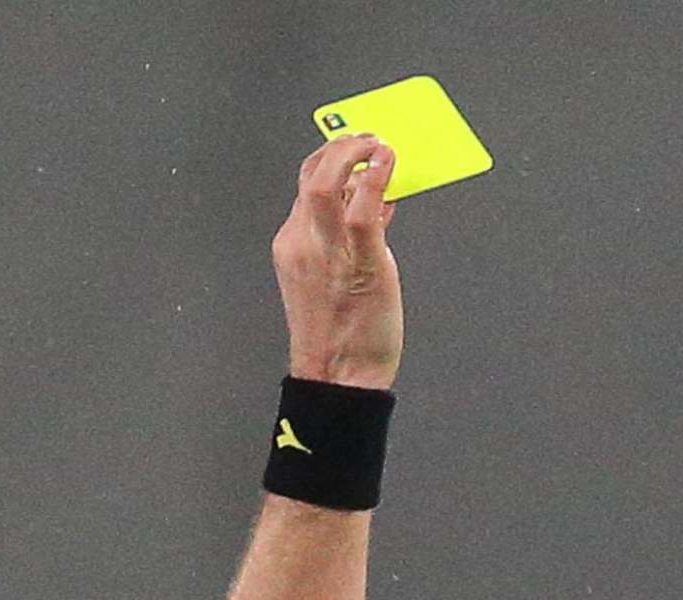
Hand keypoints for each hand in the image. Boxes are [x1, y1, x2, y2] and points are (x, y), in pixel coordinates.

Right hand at [271, 133, 401, 390]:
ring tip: (378, 145)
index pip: (306, 188)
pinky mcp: (359, 264)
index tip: (356, 155)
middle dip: (338, 148)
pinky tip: (389, 165)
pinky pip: (361, 210)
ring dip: (352, 154)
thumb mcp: (338, 278)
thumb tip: (377, 205)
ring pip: (325, 184)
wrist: (340, 377)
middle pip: (310, 176)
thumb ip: (352, 239)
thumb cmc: (343, 334)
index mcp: (293, 246)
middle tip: (366, 140)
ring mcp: (327, 253)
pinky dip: (375, 179)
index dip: (332, 163)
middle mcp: (303, 243)